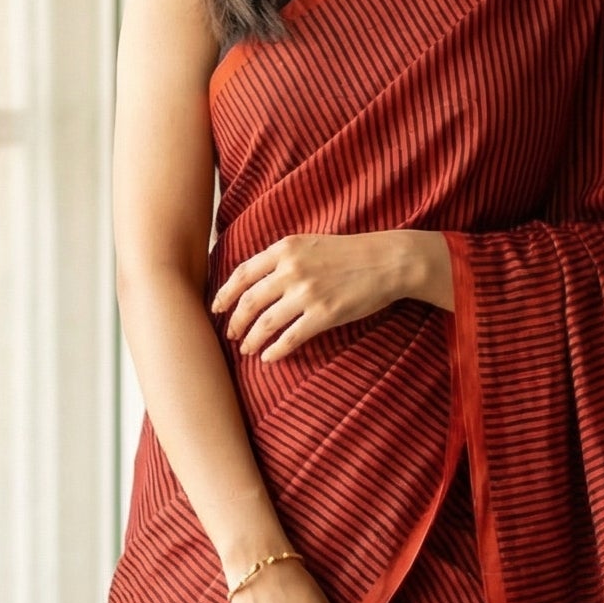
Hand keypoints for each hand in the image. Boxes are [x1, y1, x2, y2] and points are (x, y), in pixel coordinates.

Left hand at [211, 228, 452, 361]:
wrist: (387, 261)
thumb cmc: (350, 253)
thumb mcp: (310, 244)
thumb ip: (282, 258)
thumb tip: (254, 280)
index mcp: (284, 249)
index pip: (242, 274)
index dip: (224, 294)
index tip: (216, 309)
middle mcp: (291, 270)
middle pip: (248, 301)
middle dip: (235, 322)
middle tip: (231, 335)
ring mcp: (307, 293)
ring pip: (265, 323)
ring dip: (251, 340)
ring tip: (247, 350)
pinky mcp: (324, 314)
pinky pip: (291, 338)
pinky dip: (276, 351)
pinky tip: (269, 358)